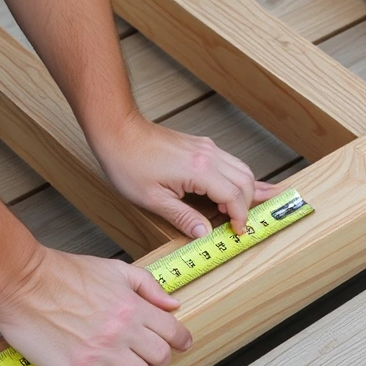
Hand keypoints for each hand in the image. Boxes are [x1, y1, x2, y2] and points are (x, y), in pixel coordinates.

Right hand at [0, 247, 191, 365]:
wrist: (22, 281)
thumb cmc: (63, 274)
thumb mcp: (115, 269)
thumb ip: (148, 286)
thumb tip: (173, 304)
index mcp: (134, 307)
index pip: (174, 332)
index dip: (181, 341)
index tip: (179, 345)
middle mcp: (123, 331)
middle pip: (161, 358)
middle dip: (158, 360)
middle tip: (145, 358)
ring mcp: (102, 352)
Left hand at [90, 113, 281, 236]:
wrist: (118, 131)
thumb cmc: (129, 162)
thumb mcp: (154, 200)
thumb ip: (183, 218)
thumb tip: (203, 233)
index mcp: (199, 170)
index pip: (234, 196)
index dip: (241, 216)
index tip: (238, 231)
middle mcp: (208, 156)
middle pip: (245, 181)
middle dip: (247, 205)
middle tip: (240, 224)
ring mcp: (207, 148)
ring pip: (242, 169)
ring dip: (245, 191)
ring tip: (242, 209)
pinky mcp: (202, 146)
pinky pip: (231, 163)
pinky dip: (238, 178)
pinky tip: (239, 187)